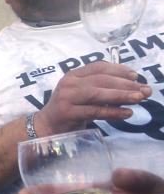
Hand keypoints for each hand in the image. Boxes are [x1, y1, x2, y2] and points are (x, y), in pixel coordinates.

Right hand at [34, 62, 150, 135]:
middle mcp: (69, 83)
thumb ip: (102, 88)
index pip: (99, 67)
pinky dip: (113, 112)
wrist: (47, 126)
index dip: (119, 70)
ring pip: (98, 94)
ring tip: (139, 98)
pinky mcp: (68, 113)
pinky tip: (127, 113)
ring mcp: (67, 97)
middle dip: (126, 84)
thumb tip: (134, 87)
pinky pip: (94, 111)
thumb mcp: (83, 94)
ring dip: (121, 95)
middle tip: (145, 90)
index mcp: (73, 75)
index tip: (136, 76)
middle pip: (101, 80)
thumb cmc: (69, 109)